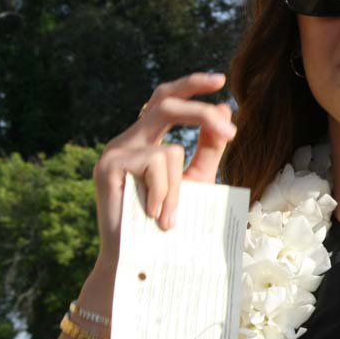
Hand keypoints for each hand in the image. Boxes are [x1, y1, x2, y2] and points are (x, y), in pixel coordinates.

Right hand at [91, 72, 236, 273]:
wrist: (138, 257)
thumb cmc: (167, 219)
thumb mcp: (196, 179)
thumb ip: (209, 146)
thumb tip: (224, 109)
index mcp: (145, 139)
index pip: (166, 99)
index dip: (191, 85)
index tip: (221, 81)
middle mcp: (127, 140)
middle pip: (164, 103)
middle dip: (201, 112)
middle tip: (231, 130)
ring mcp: (114, 153)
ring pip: (171, 150)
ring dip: (180, 188)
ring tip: (169, 216)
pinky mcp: (107, 168)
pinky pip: (157, 168)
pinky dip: (166, 194)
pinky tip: (154, 215)